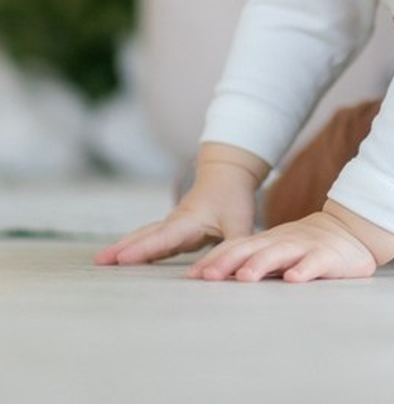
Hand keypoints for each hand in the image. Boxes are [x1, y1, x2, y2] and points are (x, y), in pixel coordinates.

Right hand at [95, 145, 263, 266]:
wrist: (228, 175)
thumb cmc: (234, 199)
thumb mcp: (240, 224)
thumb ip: (233, 247)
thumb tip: (221, 272)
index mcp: (191, 220)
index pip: (165, 237)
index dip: (144, 249)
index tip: (122, 258)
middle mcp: (176, 221)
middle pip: (147, 235)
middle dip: (123, 248)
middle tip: (99, 261)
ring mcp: (171, 224)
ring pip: (145, 235)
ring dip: (124, 247)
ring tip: (100, 261)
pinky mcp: (171, 230)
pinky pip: (150, 239)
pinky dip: (135, 247)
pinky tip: (121, 259)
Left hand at [187, 202, 393, 283]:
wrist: (350, 230)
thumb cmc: (306, 245)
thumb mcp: (276, 248)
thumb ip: (250, 258)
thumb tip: (209, 275)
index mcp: (268, 241)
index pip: (237, 247)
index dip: (216, 259)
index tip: (194, 276)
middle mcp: (283, 241)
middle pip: (253, 249)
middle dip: (229, 262)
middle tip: (209, 276)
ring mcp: (305, 247)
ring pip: (280, 253)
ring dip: (262, 264)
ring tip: (246, 277)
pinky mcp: (328, 256)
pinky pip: (315, 263)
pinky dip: (304, 269)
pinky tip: (294, 279)